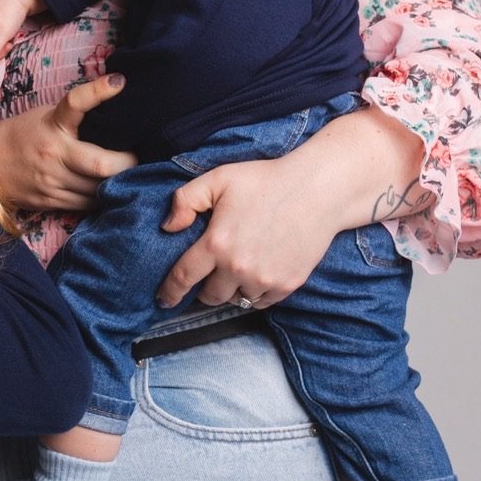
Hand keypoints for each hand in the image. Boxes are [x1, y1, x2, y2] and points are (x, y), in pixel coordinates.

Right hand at [0, 74, 137, 210]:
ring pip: (98, 190)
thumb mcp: (46, 116)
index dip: (98, 91)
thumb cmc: (21, 134)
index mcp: (52, 126)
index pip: (75, 103)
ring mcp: (52, 182)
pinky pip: (87, 204)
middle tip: (139, 156)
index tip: (118, 82)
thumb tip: (114, 108)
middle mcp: (53, 155)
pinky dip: (102, 197)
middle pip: (102, 165)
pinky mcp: (51, 202)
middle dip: (128, 163)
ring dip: (119, 183)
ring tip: (131, 174)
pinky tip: (109, 189)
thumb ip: (76, 118)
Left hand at [156, 153, 339, 307]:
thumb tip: (168, 227)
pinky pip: (261, 302)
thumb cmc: (266, 180)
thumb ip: (185, 201)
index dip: (170, 292)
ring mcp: (264, 279)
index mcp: (216, 243)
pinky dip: (253, 295)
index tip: (163, 300)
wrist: (317, 190)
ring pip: (236, 301)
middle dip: (203, 290)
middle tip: (207, 277)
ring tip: (234, 273)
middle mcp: (238, 267)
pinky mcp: (287, 285)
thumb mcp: (218, 178)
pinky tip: (254, 277)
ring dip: (230, 292)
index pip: (183, 278)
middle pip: (209, 296)